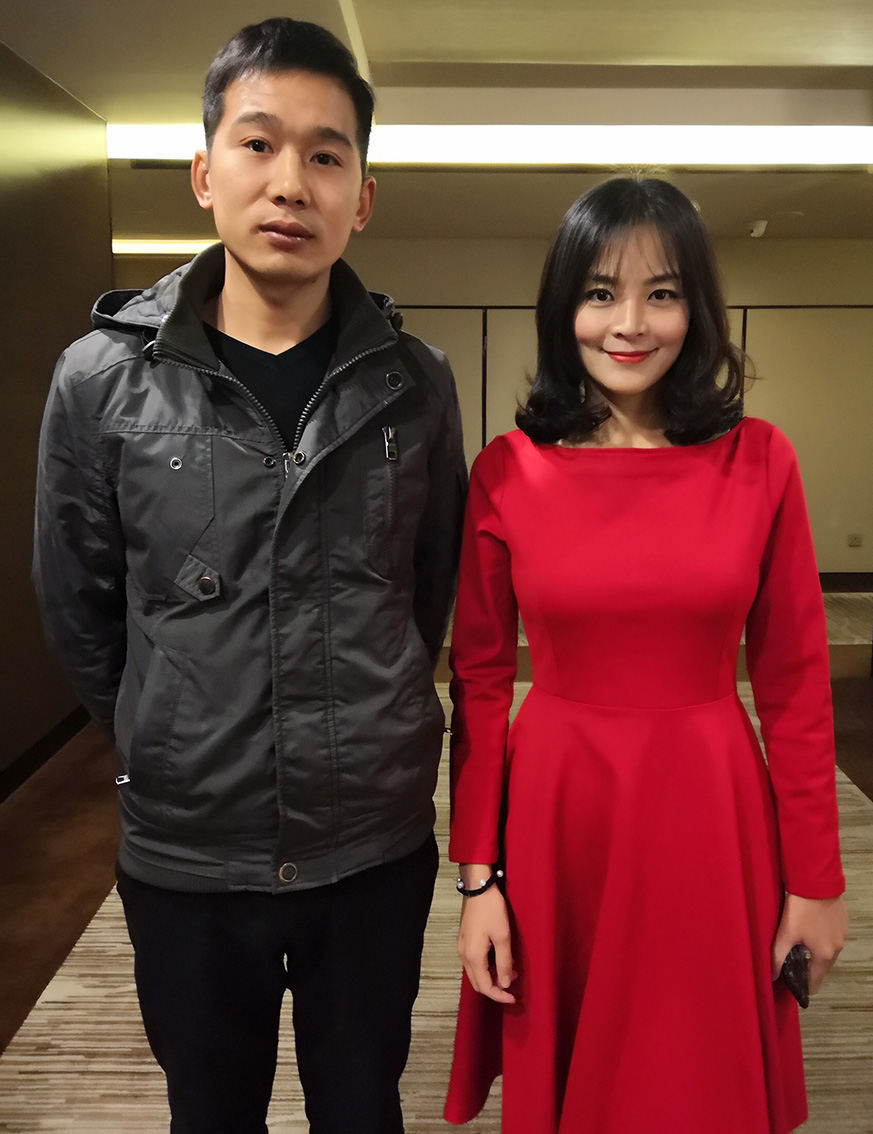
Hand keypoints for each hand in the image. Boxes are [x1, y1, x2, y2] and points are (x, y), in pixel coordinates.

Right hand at [457, 885, 516, 1003]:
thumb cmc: (491, 910)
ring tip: (510, 971)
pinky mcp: (465, 940)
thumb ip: (504, 962)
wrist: (478, 888)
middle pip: (477, 983)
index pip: (485, 987)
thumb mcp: (503, 937)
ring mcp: (462, 947)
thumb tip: (504, 983)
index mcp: (473, 957)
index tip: (513, 998)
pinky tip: (499, 960)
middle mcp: (464, 955)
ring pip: (475, 973)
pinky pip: (474, 962)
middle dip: (495, 988)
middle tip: (512, 986)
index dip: (499, 996)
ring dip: (491, 977)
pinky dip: (486, 967)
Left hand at [772, 893, 846, 994]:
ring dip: (814, 950)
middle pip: (821, 966)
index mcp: (825, 954)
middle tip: (790, 960)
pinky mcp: (841, 922)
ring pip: (826, 950)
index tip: (792, 984)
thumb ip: (777, 957)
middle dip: (807, 966)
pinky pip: (830, 936)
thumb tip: (772, 975)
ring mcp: (841, 934)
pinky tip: (808, 927)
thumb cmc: (801, 908)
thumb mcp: (785, 933)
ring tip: (797, 942)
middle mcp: (837, 947)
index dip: (803, 985)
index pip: (815, 981)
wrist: (815, 882)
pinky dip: (820, 937)